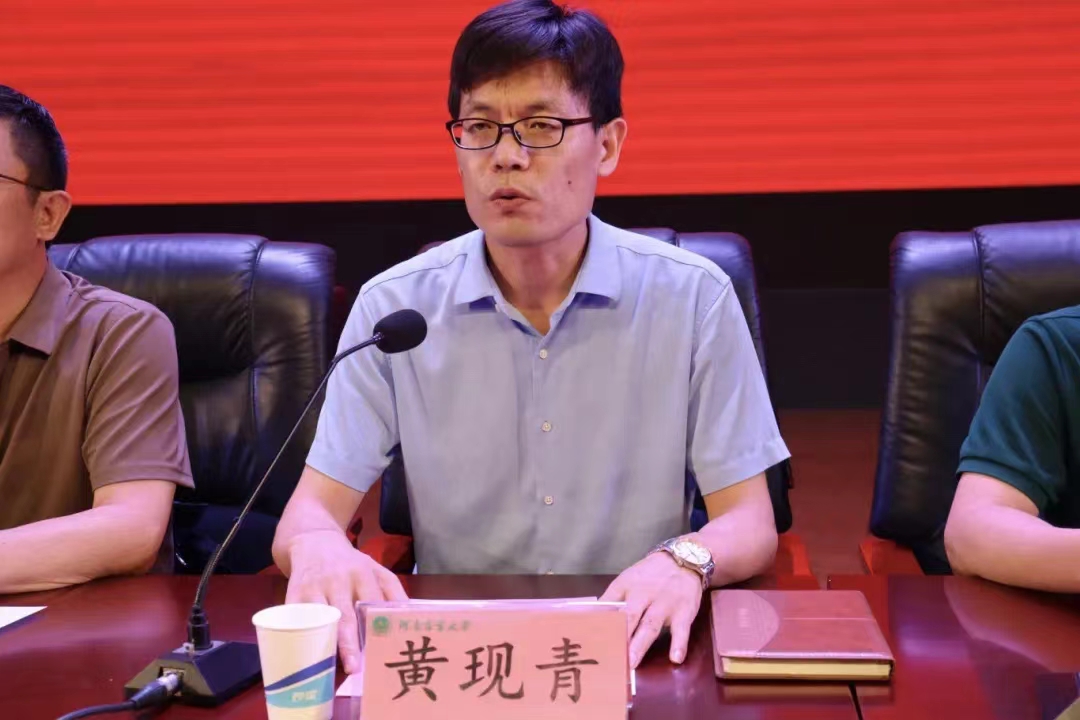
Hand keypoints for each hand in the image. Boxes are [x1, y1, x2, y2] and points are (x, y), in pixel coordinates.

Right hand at [284, 531, 407, 673]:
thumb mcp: (374, 567)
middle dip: (348, 642)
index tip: (380, 649)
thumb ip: (393, 589)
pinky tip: (301, 650)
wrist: (314, 540)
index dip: (375, 625)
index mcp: (362, 574)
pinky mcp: (293, 592)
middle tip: (354, 666)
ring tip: (326, 665)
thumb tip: (410, 614)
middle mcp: (338, 580)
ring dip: (324, 642)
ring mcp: (314, 587)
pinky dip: (298, 633)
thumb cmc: (349, 562)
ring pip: (320, 618)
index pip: (371, 602)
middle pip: (344, 614)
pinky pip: (295, 616)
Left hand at [599, 551, 703, 667]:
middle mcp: (644, 594)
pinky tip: (675, 658)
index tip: (589, 638)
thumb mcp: (628, 579)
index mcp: (626, 586)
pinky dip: (679, 644)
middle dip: (619, 636)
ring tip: (632, 662)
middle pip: (629, 616)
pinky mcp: (683, 611)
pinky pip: (681, 629)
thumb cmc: (650, 575)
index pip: (609, 603)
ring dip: (640, 644)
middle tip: (610, 656)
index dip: (598, 620)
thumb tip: (591, 618)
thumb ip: (612, 599)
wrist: (683, 560)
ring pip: (650, 625)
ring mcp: (664, 603)